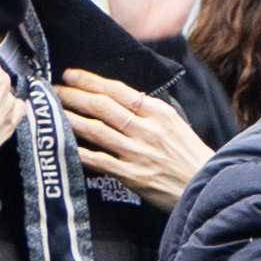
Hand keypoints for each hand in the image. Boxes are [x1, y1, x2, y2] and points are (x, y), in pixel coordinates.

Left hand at [55, 69, 209, 212]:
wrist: (208, 185)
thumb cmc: (191, 156)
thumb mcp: (177, 126)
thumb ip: (150, 114)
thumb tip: (119, 101)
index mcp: (160, 113)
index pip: (118, 91)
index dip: (90, 81)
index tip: (70, 75)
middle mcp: (147, 130)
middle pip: (102, 107)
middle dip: (73, 95)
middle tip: (53, 90)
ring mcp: (138, 152)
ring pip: (95, 130)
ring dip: (69, 118)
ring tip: (52, 111)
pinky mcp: (131, 175)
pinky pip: (97, 159)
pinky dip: (78, 150)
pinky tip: (62, 143)